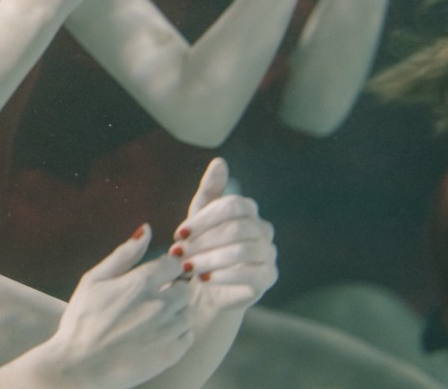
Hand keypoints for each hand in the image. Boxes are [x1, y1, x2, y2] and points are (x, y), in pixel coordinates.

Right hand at [45, 223, 197, 387]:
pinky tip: (156, 336)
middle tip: (152, 300)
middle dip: (172, 289)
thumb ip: (124, 254)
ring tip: (151, 320)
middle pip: (184, 287)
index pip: (175, 263)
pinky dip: (177, 334)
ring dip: (175, 312)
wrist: (78, 367)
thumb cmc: (82, 321)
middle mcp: (159, 305)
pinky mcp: (171, 354)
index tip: (158, 275)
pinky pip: (188, 336)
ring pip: (187, 312)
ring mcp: (167, 331)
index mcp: (140, 283)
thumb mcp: (94, 280)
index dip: (168, 267)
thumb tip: (146, 229)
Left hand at [170, 158, 277, 311]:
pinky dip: (224, 276)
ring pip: (242, 251)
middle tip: (180, 253)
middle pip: (236, 229)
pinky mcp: (269, 276)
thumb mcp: (199, 216)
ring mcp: (269, 253)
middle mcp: (263, 229)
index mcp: (247, 210)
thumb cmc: (202, 246)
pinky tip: (204, 279)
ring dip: (210, 259)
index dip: (204, 219)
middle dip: (204, 242)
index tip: (179, 233)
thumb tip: (220, 161)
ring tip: (188, 267)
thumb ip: (210, 189)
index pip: (231, 206)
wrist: (206, 286)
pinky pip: (251, 274)